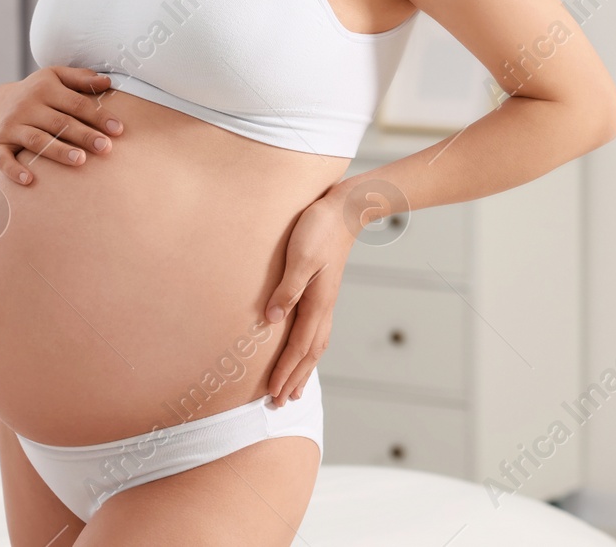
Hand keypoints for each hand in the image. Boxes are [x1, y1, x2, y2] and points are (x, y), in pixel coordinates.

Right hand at [0, 66, 123, 186]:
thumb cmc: (36, 93)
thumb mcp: (55, 78)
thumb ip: (80, 79)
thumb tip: (108, 81)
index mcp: (44, 88)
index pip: (76, 103)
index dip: (98, 116)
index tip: (118, 130)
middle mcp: (26, 106)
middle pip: (59, 122)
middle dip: (83, 135)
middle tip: (105, 147)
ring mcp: (11, 126)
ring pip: (36, 139)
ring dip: (58, 151)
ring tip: (80, 160)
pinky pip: (4, 159)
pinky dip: (14, 170)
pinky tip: (29, 180)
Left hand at [262, 184, 359, 407]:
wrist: (344, 209)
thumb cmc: (319, 228)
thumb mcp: (299, 257)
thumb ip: (287, 289)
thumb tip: (271, 320)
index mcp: (318, 302)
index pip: (299, 347)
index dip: (284, 372)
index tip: (271, 394)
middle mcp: (325, 307)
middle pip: (309, 354)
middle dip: (293, 379)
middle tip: (278, 404)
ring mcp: (326, 300)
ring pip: (315, 345)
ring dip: (303, 369)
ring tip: (293, 389)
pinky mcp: (324, 292)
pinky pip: (316, 331)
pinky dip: (309, 350)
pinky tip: (303, 352)